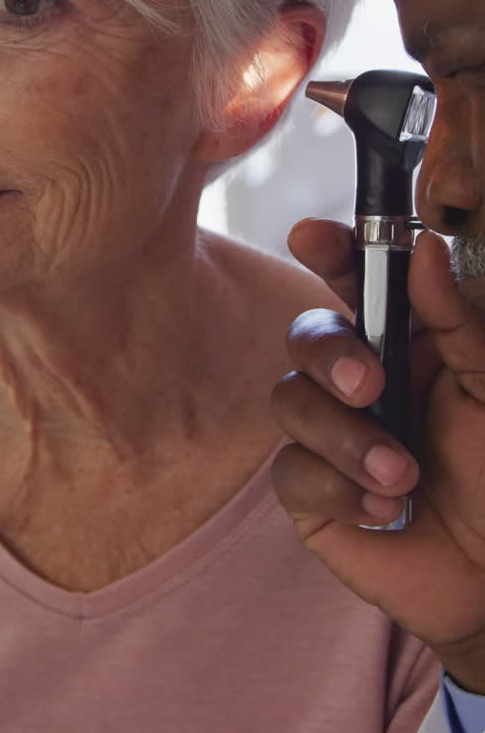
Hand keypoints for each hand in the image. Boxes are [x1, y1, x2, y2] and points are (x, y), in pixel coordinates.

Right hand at [272, 218, 484, 692]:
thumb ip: (458, 321)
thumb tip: (426, 249)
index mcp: (404, 340)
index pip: (354, 278)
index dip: (328, 249)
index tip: (312, 237)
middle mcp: (359, 378)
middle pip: (306, 334)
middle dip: (329, 354)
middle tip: (368, 386)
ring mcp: (329, 433)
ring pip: (291, 401)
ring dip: (347, 439)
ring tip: (404, 475)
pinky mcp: (311, 490)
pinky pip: (292, 471)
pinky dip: (340, 489)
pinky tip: (388, 512)